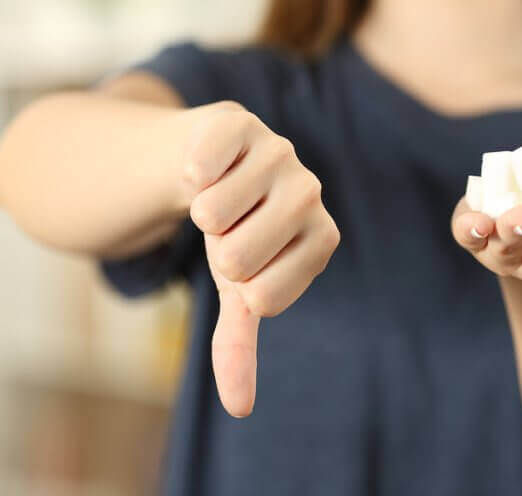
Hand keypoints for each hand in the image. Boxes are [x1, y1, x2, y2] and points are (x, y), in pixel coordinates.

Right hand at [181, 101, 339, 416]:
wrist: (209, 169)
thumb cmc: (234, 236)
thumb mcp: (237, 291)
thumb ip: (241, 344)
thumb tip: (240, 409)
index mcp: (323, 240)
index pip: (265, 296)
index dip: (238, 285)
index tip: (247, 262)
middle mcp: (312, 193)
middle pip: (236, 257)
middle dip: (215, 250)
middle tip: (229, 229)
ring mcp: (280, 153)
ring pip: (212, 212)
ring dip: (199, 214)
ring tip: (220, 198)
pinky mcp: (242, 122)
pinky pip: (199, 164)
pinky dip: (187, 174)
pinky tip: (206, 167)